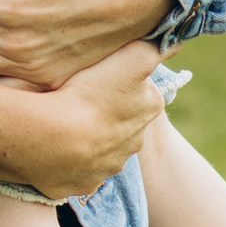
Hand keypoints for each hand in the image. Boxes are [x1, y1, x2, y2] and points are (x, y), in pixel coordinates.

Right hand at [0, 37, 167, 201]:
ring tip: (64, 122)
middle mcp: (135, 142)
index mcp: (149, 108)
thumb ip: (154, 47)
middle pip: (123, 119)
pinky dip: (70, 160)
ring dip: (90, 136)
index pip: (142, 86)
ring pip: (102, 146)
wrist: (51, 140)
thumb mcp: (132, 58)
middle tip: (80, 96)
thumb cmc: (88, 92)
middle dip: (108, 110)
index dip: (121, 77)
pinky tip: (55, 146)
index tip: (100, 74)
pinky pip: (78, 169)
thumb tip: (174, 41)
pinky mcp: (83, 184)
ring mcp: (109, 166)